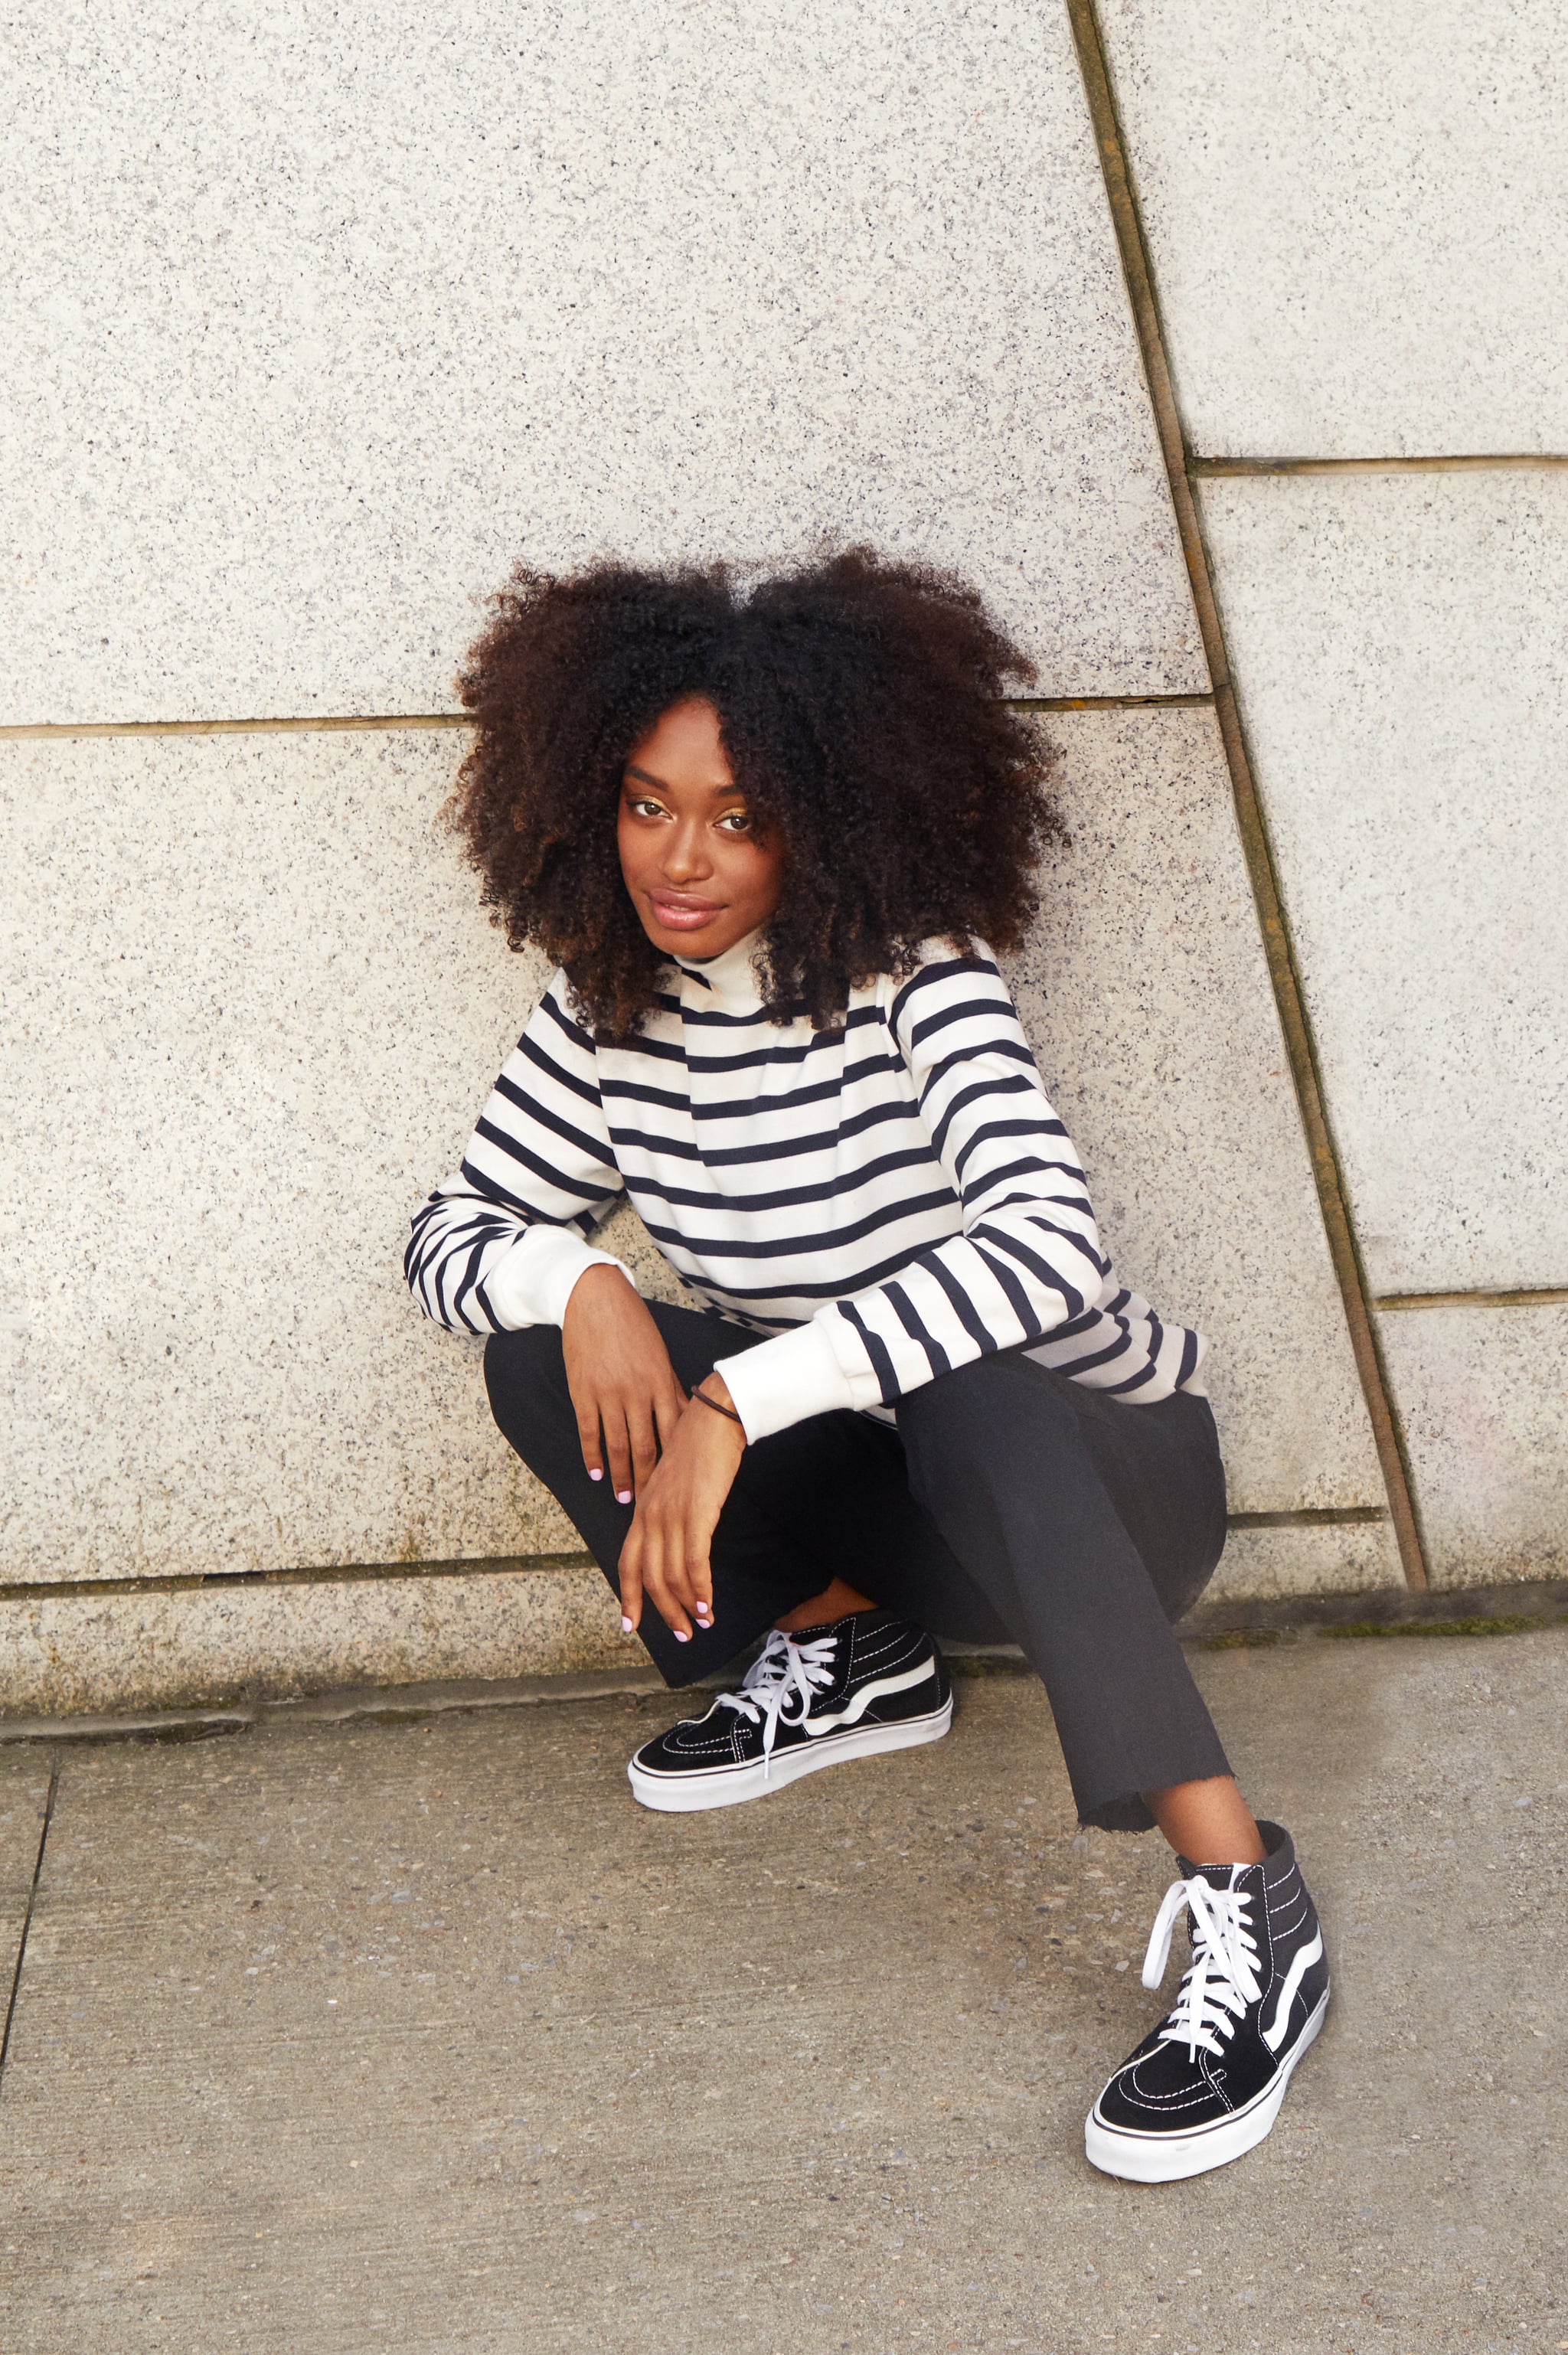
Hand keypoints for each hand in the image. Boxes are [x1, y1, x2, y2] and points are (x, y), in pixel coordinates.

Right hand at [561, 1265, 685, 1503]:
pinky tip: (597, 1473)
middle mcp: (637, 1392)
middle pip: (647, 1447)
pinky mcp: (583, 1392)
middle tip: (650, 1504)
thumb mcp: (658, 1354)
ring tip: (624, 1497)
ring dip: (622, 1475)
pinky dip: (593, 1456)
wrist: (595, 1299)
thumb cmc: (632, 1324)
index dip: (675, 1463)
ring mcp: (609, 1394)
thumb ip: (668, 1387)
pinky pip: (590, 1432)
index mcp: (661, 1382)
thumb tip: (680, 1416)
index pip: (673, 1433)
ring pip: (619, 1445)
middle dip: (649, 1480)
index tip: (678, 1485)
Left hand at [618, 1376, 745, 1641]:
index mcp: (643, 1508)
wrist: (715, 1417)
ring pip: (670, 1575)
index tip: (630, 1624)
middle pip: (648, 1576)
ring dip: (686, 1606)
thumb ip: (671, 1512)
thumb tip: (680, 1541)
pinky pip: (694, 1562)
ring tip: (700, 1624)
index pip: (627, 1561)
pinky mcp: (696, 1514)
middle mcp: (650, 1515)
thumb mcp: (676, 1484)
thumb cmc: (699, 1447)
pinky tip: (708, 1605)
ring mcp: (671, 1515)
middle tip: (680, 1635)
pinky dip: (700, 1588)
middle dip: (663, 1611)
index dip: (628, 1596)